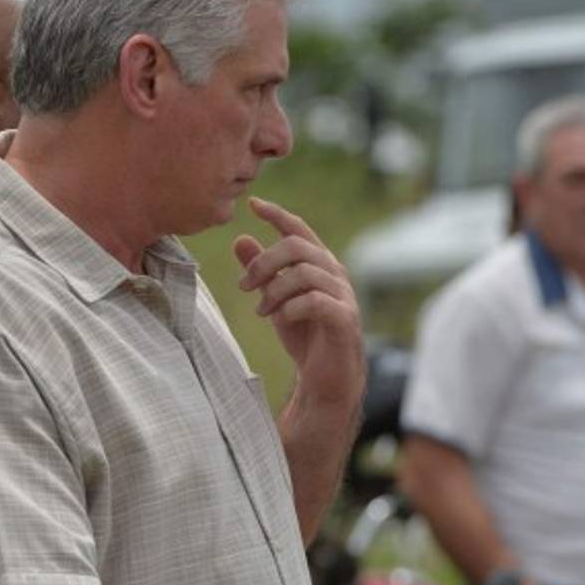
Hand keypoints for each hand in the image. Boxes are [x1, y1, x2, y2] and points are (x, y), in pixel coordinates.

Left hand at [233, 197, 363, 406]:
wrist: (325, 379)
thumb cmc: (304, 335)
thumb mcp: (274, 299)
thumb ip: (261, 271)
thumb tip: (239, 239)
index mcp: (319, 264)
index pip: (299, 230)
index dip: (277, 215)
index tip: (253, 205)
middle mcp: (334, 274)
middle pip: (298, 247)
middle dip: (264, 262)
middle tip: (243, 285)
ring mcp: (343, 296)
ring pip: (304, 273)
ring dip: (274, 290)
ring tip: (261, 310)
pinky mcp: (344, 319)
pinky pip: (314, 301)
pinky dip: (291, 307)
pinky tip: (281, 319)